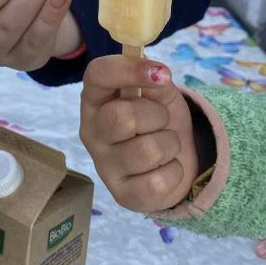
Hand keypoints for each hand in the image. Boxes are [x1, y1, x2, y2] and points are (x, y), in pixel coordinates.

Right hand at [80, 55, 198, 212]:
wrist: (171, 161)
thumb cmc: (157, 120)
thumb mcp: (159, 94)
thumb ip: (155, 81)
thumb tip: (157, 73)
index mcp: (95, 100)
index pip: (97, 74)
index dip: (128, 69)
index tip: (161, 73)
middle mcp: (91, 132)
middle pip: (123, 116)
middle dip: (157, 115)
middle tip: (161, 120)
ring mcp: (104, 166)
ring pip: (148, 150)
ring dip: (170, 144)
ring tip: (164, 145)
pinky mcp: (122, 195)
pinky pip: (158, 181)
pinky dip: (174, 171)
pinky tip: (164, 169)